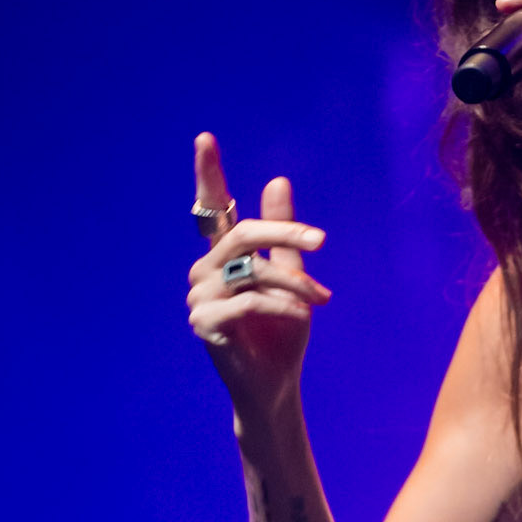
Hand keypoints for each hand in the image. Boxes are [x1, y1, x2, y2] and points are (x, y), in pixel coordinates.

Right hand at [186, 132, 329, 418]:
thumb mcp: (291, 274)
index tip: (205, 138)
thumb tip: (277, 180)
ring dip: (294, 283)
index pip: (213, 207)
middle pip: (242, 234)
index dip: (208, 173)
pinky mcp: (205, 324)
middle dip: (285, 233)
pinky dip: (281, 307)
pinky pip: (248, 302)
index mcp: (224, 255)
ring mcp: (200, 298)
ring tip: (321, 300)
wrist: (277, 383)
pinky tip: (299, 318)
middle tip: (322, 240)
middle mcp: (205, 271)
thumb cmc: (282, 330)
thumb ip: (284, 234)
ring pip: (251, 270)